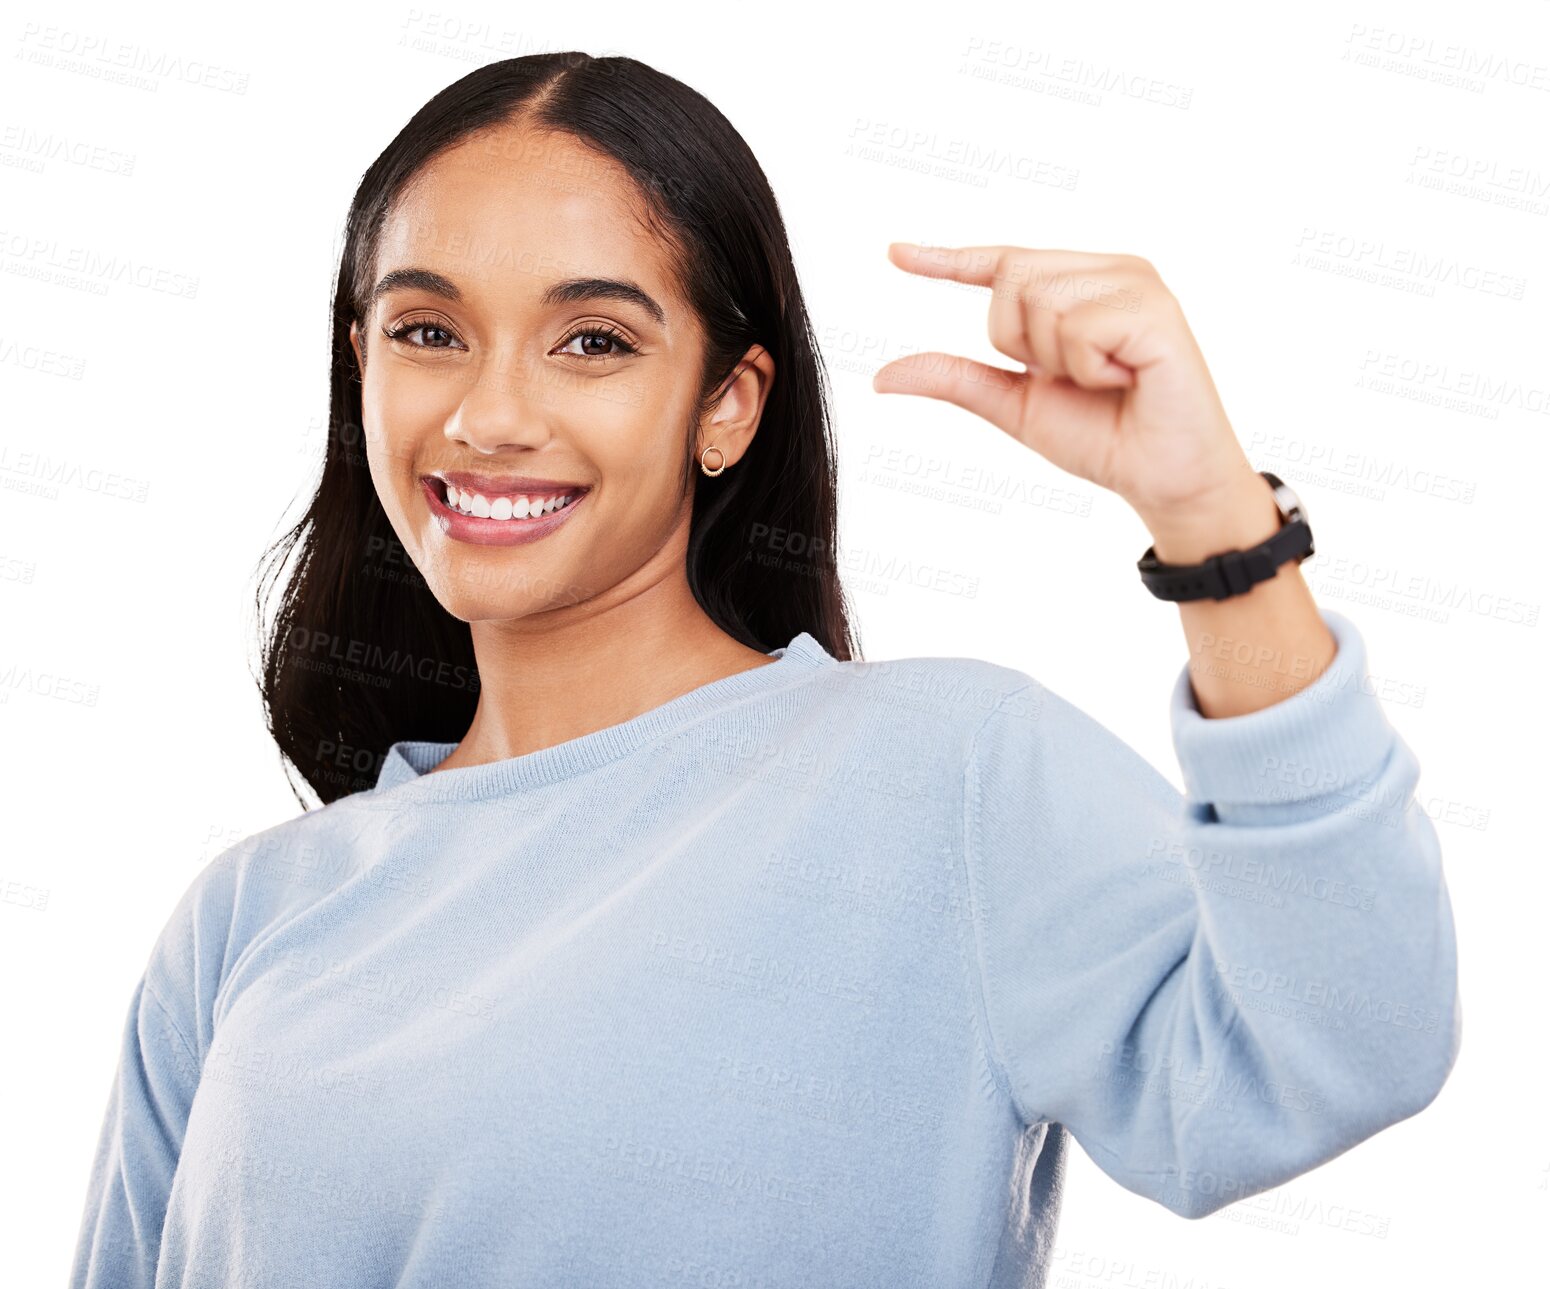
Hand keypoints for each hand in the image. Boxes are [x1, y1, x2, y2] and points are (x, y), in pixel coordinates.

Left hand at [872, 243, 1261, 532]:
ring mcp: (1135, 283)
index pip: (1001, 261)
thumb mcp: (1014, 405)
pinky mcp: (1155, 309)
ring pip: (1040, 301)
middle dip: (1020, 342)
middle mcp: (1108, 269)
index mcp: (1078, 282)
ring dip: (1058, 361)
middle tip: (1074, 376)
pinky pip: (1079, 327)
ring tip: (1106, 379)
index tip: (894, 255)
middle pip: (1009, 278)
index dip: (947, 259)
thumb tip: (882, 376)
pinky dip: (1089, 368)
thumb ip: (956, 379)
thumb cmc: (1102, 436)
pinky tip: (1127, 379)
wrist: (1162, 479)